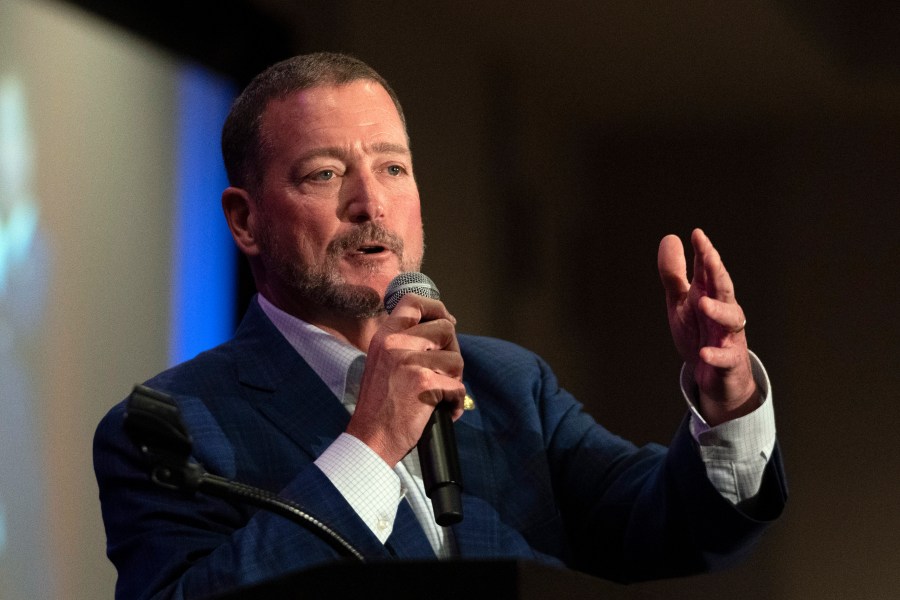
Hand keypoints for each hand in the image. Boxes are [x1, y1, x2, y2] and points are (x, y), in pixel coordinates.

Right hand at [346, 294, 465, 465]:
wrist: (371, 437)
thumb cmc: (380, 404)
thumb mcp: (383, 361)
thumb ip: (405, 342)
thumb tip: (445, 325)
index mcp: (385, 336)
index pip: (413, 301)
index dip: (437, 308)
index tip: (447, 322)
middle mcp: (396, 343)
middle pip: (445, 329)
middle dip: (453, 351)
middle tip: (444, 373)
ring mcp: (410, 361)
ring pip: (456, 359)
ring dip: (454, 379)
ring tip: (440, 393)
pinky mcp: (425, 382)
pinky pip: (457, 386)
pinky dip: (455, 402)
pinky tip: (444, 410)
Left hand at [658, 229, 759, 425]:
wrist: (714, 374)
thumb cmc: (699, 331)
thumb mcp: (681, 302)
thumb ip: (674, 274)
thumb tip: (671, 238)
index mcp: (709, 294)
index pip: (708, 270)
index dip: (704, 252)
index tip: (696, 234)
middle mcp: (723, 310)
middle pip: (723, 287)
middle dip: (717, 270)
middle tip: (708, 255)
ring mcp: (729, 335)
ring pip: (731, 319)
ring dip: (718, 310)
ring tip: (702, 303)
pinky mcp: (730, 361)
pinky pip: (725, 358)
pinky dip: (716, 355)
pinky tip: (705, 353)